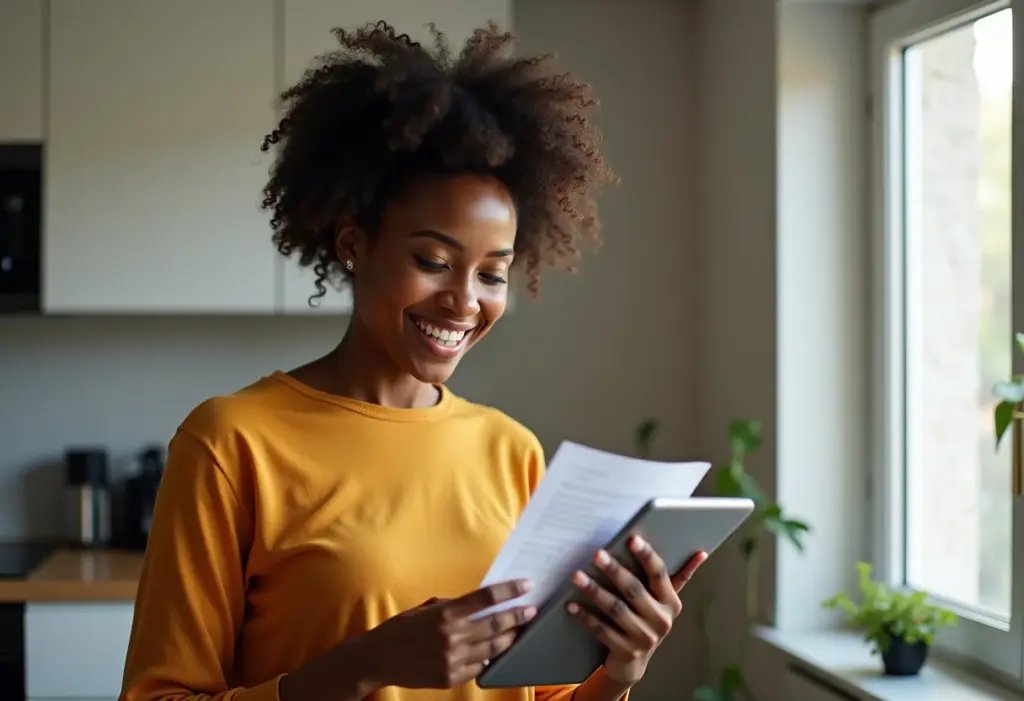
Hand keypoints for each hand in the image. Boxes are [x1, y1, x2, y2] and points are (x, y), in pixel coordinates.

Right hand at [360, 579, 536, 688]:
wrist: (377, 659)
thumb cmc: (402, 628)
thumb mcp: (426, 608)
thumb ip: (453, 605)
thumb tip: (482, 602)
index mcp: (446, 613)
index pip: (486, 598)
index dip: (510, 590)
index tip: (527, 585)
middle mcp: (452, 636)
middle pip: (496, 625)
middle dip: (517, 617)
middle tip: (531, 611)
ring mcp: (452, 659)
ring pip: (492, 648)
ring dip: (508, 639)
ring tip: (517, 632)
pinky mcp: (450, 678)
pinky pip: (479, 668)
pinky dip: (487, 659)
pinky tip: (492, 652)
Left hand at [567, 537, 707, 684]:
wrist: (633, 662)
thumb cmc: (647, 620)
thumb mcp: (664, 600)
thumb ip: (681, 576)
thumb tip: (701, 553)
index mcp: (671, 603)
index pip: (660, 574)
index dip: (646, 556)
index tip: (632, 538)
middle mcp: (661, 621)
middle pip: (635, 590)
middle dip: (615, 571)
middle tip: (597, 554)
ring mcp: (644, 638)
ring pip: (616, 609)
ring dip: (595, 591)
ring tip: (577, 576)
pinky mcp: (625, 651)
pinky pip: (602, 630)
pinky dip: (586, 616)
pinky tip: (572, 604)